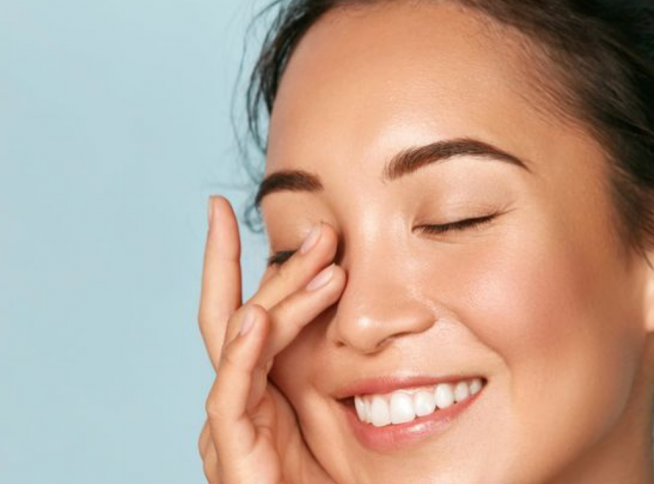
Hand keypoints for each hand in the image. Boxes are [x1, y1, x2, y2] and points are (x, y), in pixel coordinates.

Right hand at [197, 196, 344, 483]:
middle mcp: (238, 397)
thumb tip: (365, 305)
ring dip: (283, 296)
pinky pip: (230, 394)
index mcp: (259, 386)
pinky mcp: (231, 451)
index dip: (230, 260)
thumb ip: (332, 367)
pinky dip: (242, 353)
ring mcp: (230, 423)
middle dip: (281, 269)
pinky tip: (257, 317)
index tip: (226, 208)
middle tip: (324, 231)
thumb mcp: (337, 411)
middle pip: (243, 316)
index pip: (244, 311)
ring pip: (243, 342)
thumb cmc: (336, 482)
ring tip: (324, 259)